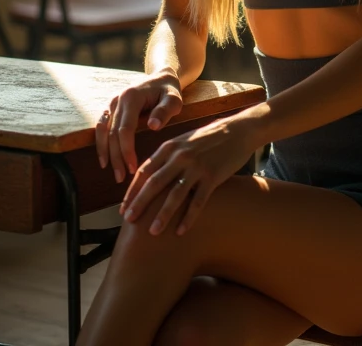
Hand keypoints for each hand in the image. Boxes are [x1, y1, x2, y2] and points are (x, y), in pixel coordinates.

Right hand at [95, 69, 182, 182]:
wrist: (161, 77)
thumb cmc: (169, 90)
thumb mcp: (174, 99)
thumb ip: (164, 111)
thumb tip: (153, 126)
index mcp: (131, 97)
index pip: (124, 129)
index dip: (126, 150)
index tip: (133, 167)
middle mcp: (117, 100)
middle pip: (112, 133)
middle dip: (116, 157)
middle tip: (122, 177)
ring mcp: (112, 103)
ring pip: (103, 131)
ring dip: (105, 153)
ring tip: (114, 173)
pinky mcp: (111, 108)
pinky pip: (101, 127)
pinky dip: (101, 143)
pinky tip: (104, 159)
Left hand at [120, 112, 257, 236]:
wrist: (238, 130)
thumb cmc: (208, 138)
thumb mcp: (183, 141)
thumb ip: (166, 156)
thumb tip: (147, 176)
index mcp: (170, 147)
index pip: (145, 171)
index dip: (133, 191)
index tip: (123, 207)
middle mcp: (180, 156)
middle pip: (155, 183)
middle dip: (140, 203)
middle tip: (129, 221)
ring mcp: (197, 166)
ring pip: (175, 194)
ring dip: (162, 215)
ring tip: (152, 232)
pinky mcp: (213, 176)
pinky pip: (198, 201)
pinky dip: (189, 217)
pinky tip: (181, 231)